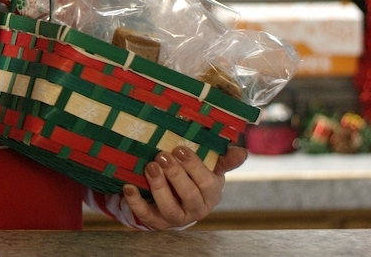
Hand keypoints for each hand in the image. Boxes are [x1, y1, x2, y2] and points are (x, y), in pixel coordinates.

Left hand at [121, 145, 247, 229]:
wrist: (179, 199)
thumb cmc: (196, 177)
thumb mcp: (212, 167)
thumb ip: (224, 159)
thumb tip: (242, 152)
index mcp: (211, 193)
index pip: (206, 182)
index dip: (193, 165)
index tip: (179, 148)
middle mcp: (196, 209)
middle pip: (189, 195)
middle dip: (175, 175)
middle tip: (162, 155)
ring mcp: (177, 218)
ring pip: (169, 207)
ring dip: (159, 187)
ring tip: (150, 167)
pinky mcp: (157, 223)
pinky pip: (146, 216)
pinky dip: (136, 203)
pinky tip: (128, 187)